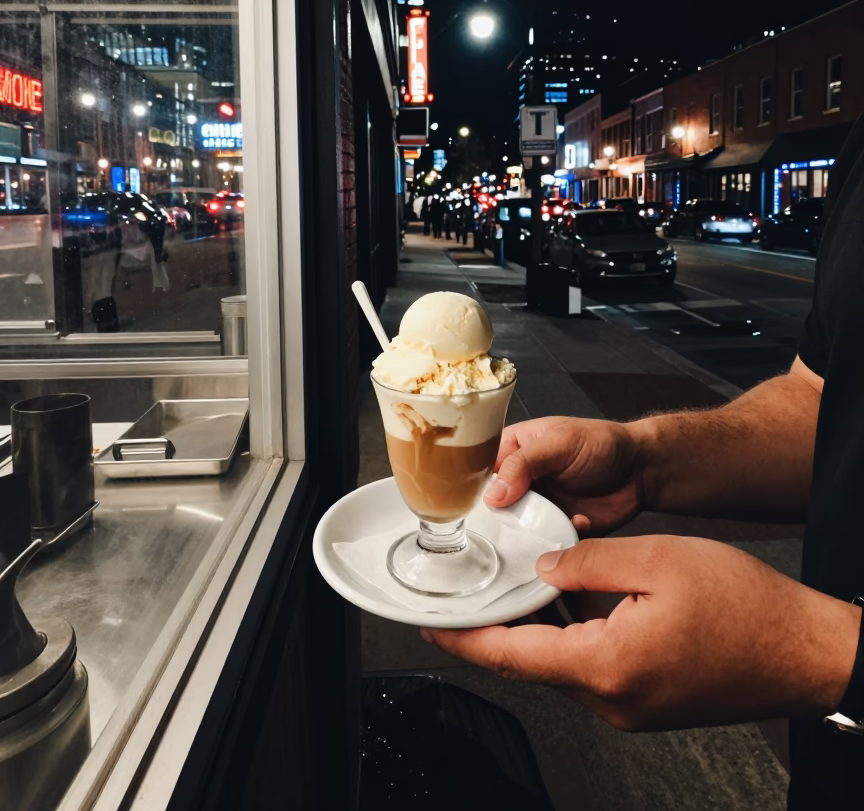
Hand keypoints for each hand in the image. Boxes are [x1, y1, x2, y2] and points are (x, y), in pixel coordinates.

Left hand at [422, 536, 860, 730]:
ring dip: (541, 626)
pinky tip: (578, 600)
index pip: (511, 655)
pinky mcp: (645, 701)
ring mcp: (629, 706)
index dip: (465, 636)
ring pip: (562, 663)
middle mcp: (611, 699)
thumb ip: (587, 562)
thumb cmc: (745, 608)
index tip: (432, 623)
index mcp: (605, 665)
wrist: (803, 651)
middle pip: (532, 661)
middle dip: (501, 622)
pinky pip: (592, 667)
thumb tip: (545, 569)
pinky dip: (573, 635)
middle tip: (479, 584)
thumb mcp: (657, 559)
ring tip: (528, 581)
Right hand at [485, 416, 644, 535]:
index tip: (476, 506)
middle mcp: (520, 482)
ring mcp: (537, 508)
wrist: (639, 469)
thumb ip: (523, 464)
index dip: (474, 489)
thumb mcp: (558, 442)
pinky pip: (545, 543)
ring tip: (545, 525)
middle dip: (500, 518)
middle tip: (513, 520)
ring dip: (529, 532)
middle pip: (493, 507)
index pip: (479, 471)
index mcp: (513, 452)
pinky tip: (578, 522)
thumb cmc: (599, 443)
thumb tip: (493, 495)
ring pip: (516, 529)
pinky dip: (558, 539)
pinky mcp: (556, 529)